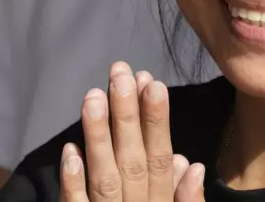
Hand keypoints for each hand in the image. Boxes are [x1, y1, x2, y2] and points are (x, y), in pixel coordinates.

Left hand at [58, 62, 205, 200]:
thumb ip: (187, 199)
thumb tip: (194, 166)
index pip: (160, 159)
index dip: (158, 122)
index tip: (153, 84)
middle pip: (132, 160)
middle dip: (127, 116)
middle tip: (121, 75)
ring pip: (104, 177)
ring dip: (99, 136)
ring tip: (93, 97)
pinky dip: (73, 181)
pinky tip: (70, 149)